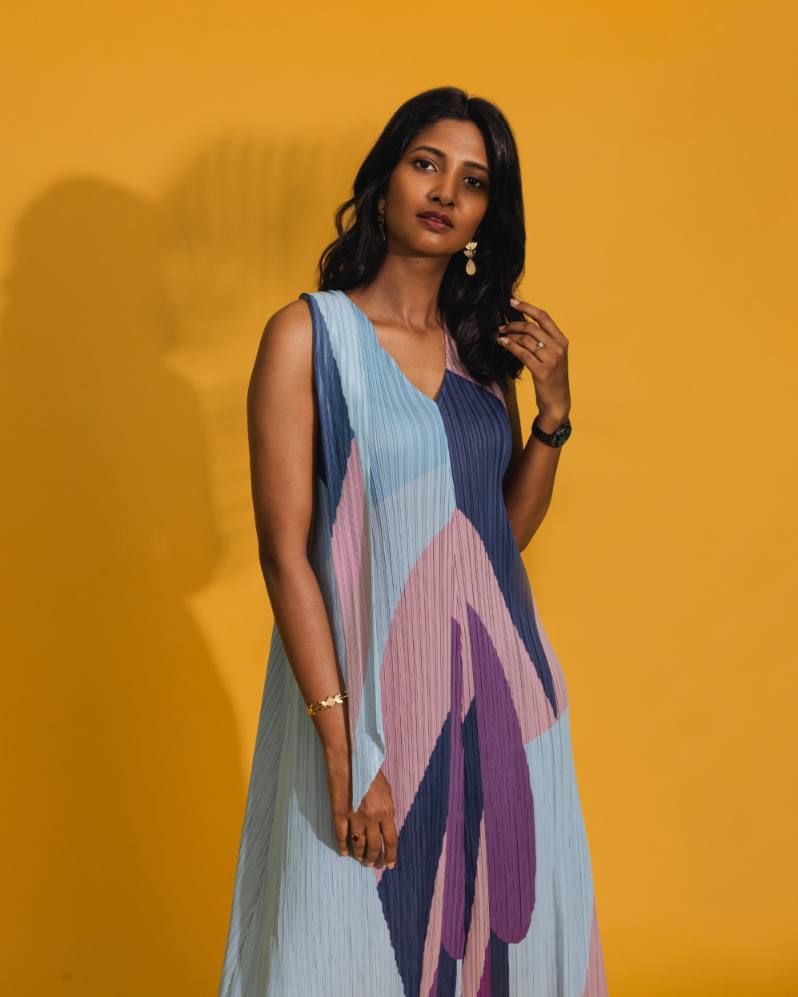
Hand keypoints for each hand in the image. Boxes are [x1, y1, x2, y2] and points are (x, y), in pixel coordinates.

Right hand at [327, 753, 397, 869]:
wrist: (350, 759)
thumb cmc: (369, 770)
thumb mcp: (386, 789)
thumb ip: (387, 807)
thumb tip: (386, 823)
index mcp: (386, 810)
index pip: (391, 840)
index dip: (390, 855)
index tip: (388, 865)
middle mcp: (372, 817)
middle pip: (374, 845)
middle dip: (373, 858)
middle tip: (371, 864)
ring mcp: (355, 816)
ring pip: (358, 843)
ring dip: (359, 854)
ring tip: (360, 859)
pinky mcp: (339, 813)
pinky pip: (341, 835)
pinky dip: (342, 846)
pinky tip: (344, 852)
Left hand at [497, 299, 570, 432]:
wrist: (558, 402)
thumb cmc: (552, 378)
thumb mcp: (553, 356)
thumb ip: (543, 341)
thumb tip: (522, 327)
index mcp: (562, 340)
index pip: (544, 317)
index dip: (527, 308)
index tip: (512, 303)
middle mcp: (558, 348)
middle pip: (531, 327)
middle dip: (513, 324)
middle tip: (501, 325)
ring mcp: (551, 359)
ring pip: (525, 339)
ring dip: (509, 335)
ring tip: (500, 335)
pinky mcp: (542, 371)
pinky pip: (522, 353)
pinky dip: (510, 346)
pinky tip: (502, 343)